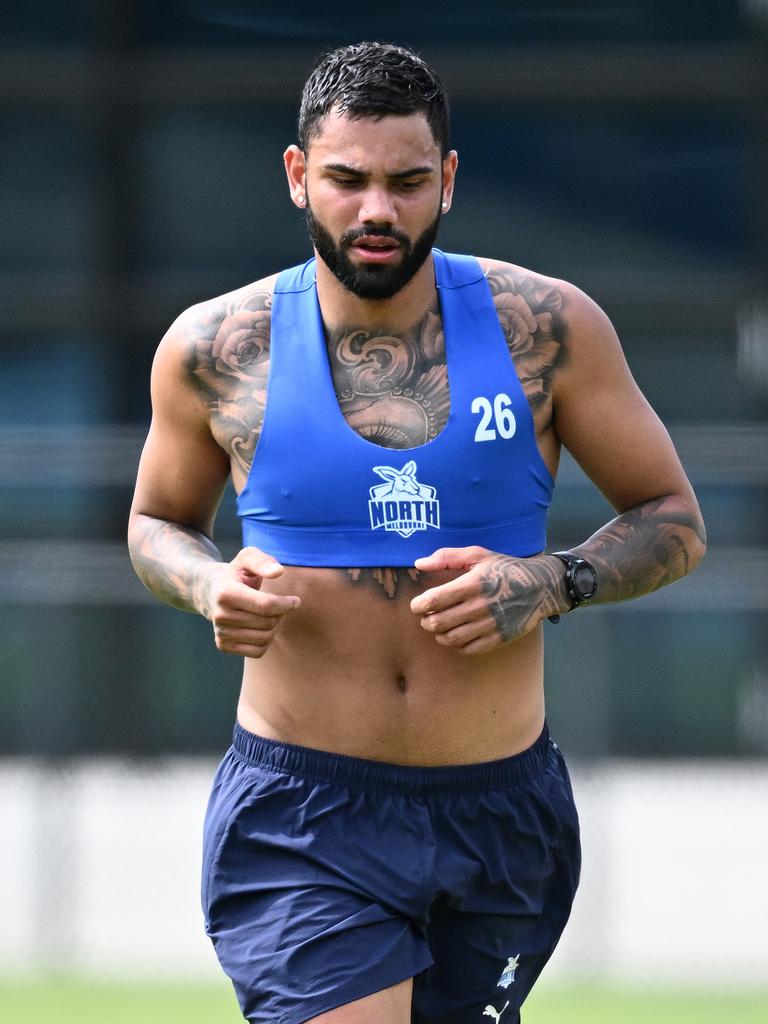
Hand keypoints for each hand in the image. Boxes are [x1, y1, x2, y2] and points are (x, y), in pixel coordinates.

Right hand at [201, 547, 300, 658]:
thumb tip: (278, 571)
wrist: (209, 591)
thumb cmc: (236, 573)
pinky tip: (262, 628)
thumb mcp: (247, 558)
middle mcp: (220, 615)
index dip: (286, 604)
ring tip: (270, 615)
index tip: (296, 601)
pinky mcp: (223, 645)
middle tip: (278, 605)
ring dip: (274, 627)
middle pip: (268, 622)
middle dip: (280, 614)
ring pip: (265, 638)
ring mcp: (220, 632)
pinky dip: (266, 641)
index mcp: (226, 593)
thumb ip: (263, 561)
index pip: (265, 605)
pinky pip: (257, 651)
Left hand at [410, 546, 553, 654]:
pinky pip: (469, 649)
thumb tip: (419, 563)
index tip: (417, 605)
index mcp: (472, 584)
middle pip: (438, 623)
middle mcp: (480, 606)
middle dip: (426, 621)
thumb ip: (447, 557)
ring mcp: (490, 624)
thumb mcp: (478, 555)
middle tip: (427, 616)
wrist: (542, 587)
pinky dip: (458, 644)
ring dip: (439, 634)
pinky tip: (459, 633)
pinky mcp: (499, 638)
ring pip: (451, 638)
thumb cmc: (505, 569)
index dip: (418, 605)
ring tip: (441, 626)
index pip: (434, 600)